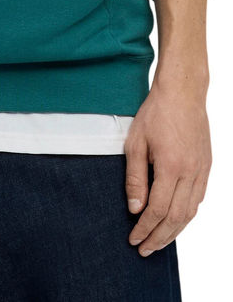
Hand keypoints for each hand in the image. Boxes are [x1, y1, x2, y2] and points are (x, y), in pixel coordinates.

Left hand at [124, 75, 211, 256]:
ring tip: (159, 241)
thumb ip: (135, 177)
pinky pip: (198, 198)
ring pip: (191, 211)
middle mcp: (191, 172)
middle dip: (160, 237)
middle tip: (145, 249)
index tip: (133, 238)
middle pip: (177, 217)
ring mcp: (202, 169)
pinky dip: (187, 214)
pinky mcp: (207, 165)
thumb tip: (135, 208)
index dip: (145, 228)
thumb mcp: (136, 142)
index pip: (158, 209)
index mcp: (171, 166)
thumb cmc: (156, 112)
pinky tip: (176, 220)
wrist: (183, 92)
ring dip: (175, 231)